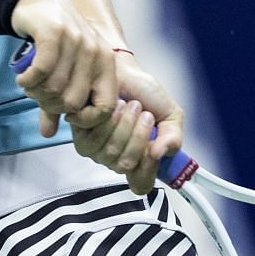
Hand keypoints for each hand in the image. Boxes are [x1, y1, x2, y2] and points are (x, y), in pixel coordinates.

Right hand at [9, 0, 115, 136]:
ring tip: (28, 85)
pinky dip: (28, 79)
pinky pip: (42, 70)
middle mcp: (95, 52)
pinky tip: (22, 77)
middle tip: (37, 96)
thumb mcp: (62, 72)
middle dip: (50, 105)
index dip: (84, 119)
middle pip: (73, 101)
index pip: (105, 107)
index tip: (65, 114)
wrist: (38, 0)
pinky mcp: (54, 32)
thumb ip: (56, 103)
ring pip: (55, 87)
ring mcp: (76, 41)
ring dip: (35, 92)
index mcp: (105, 64)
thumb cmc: (53, 41)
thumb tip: (48, 134)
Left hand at [71, 55, 184, 193]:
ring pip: (109, 153)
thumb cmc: (145, 92)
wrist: (124, 70)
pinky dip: (107, 119)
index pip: (141, 185)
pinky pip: (92, 139)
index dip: (147, 171)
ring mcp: (98, 150)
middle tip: (143, 113)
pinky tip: (113, 105)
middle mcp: (118, 158)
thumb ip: (174, 137)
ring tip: (128, 106)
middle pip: (125, 165)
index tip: (154, 149)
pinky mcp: (80, 135)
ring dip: (123, 125)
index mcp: (141, 159)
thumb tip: (161, 153)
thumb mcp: (170, 115)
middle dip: (138, 135)